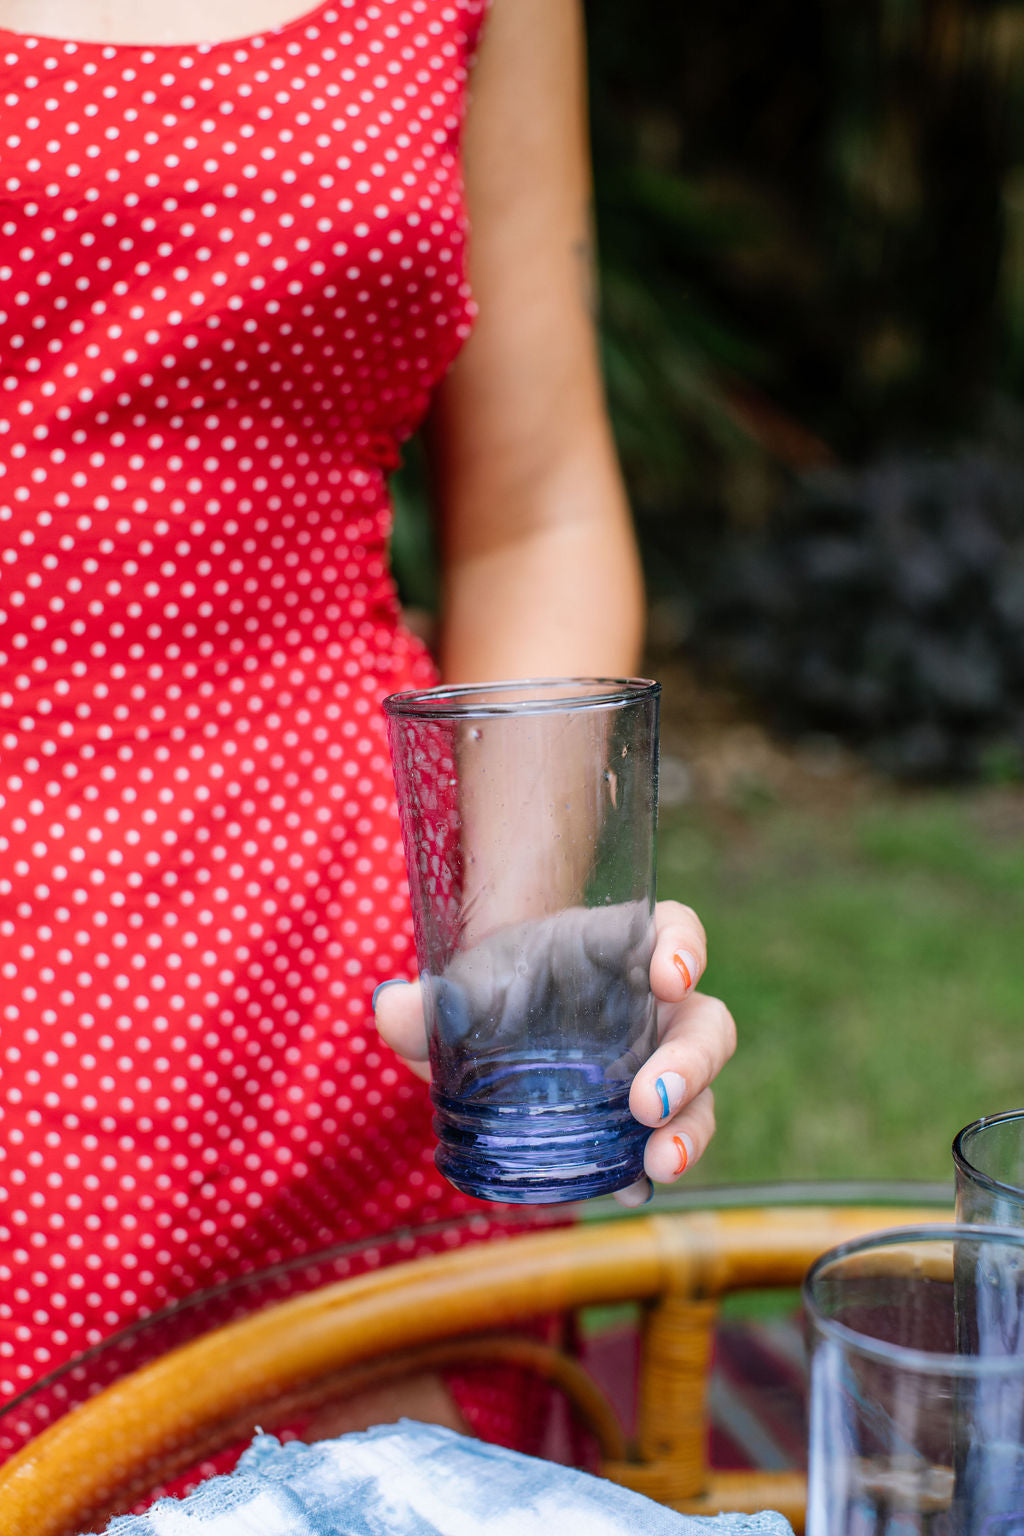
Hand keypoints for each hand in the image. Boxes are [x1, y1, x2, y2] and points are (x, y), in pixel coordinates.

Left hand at [372, 899, 735, 1204]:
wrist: (488, 1032)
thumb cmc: (487, 994)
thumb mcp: (455, 995)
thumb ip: (426, 1003)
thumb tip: (391, 1007)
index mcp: (621, 953)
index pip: (676, 932)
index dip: (684, 946)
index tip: (668, 973)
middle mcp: (655, 1009)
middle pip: (706, 1026)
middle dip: (690, 1063)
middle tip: (648, 1101)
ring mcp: (656, 1066)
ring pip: (701, 1094)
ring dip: (689, 1128)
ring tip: (657, 1163)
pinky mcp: (642, 1122)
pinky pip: (664, 1144)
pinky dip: (649, 1170)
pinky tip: (629, 1189)